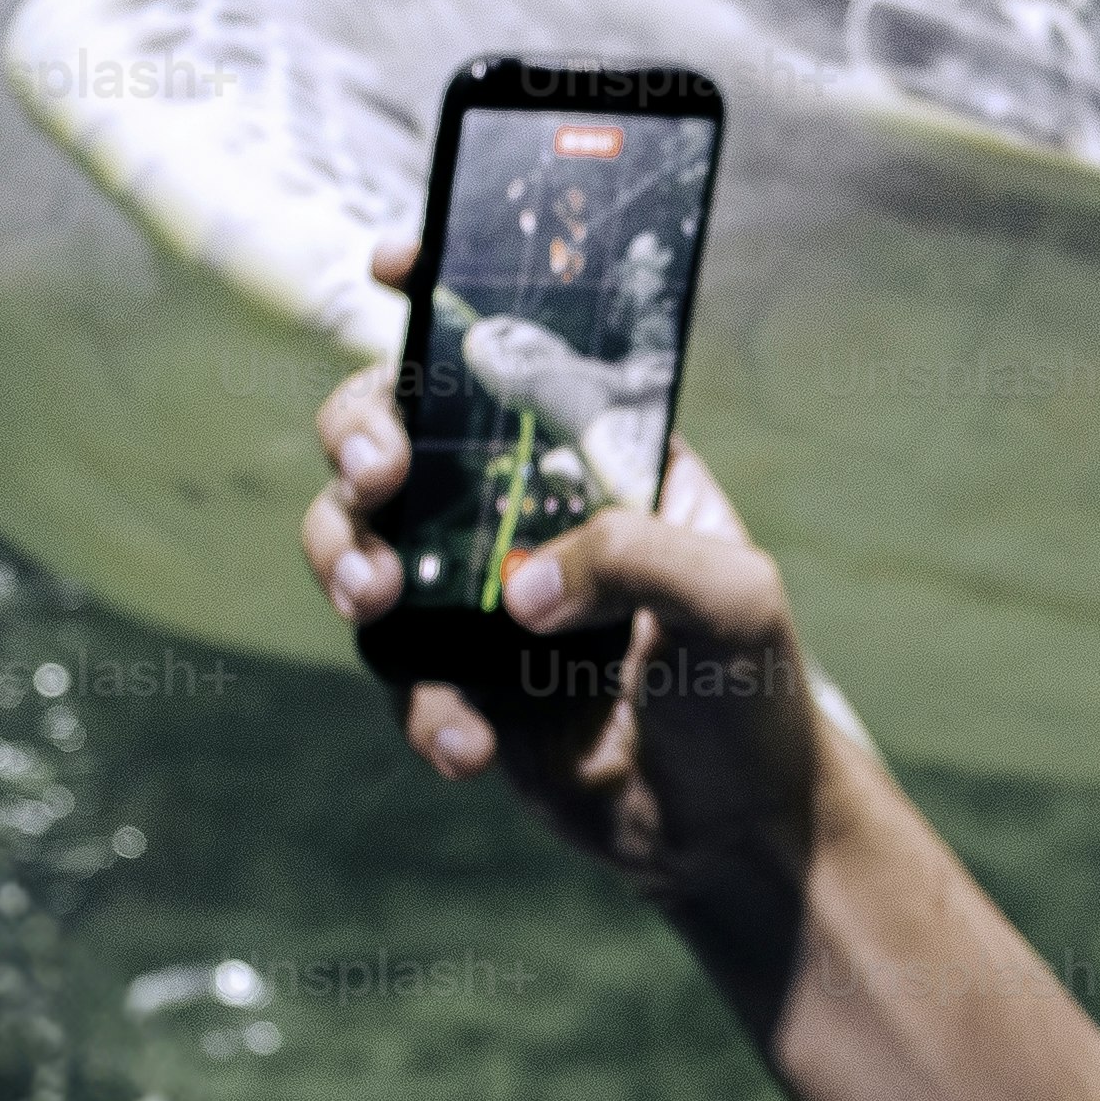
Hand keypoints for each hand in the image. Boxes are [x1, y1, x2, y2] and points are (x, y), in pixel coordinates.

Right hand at [298, 239, 829, 962]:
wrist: (730, 836)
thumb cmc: (752, 696)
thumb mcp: (730, 599)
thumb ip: (632, 558)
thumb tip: (513, 589)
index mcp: (599, 457)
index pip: (515, 350)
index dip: (447, 294)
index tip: (396, 264)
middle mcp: (523, 510)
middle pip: (400, 431)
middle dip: (361, 431)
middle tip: (377, 472)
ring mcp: (477, 594)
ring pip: (362, 539)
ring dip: (346, 557)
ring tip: (374, 605)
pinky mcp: (454, 680)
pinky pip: (395, 671)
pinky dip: (419, 707)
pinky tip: (469, 749)